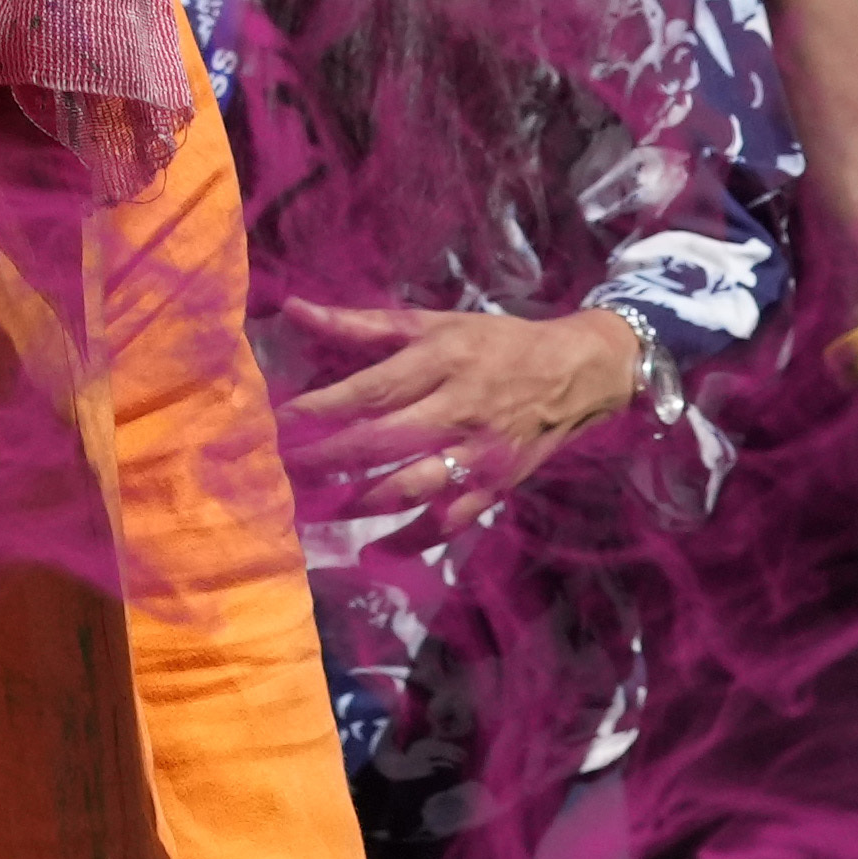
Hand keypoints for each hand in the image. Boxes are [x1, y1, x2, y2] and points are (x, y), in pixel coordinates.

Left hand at [273, 296, 648, 528]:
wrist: (577, 373)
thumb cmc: (494, 343)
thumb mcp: (433, 324)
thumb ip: (361, 324)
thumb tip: (295, 310)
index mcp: (442, 361)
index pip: (372, 389)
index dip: (323, 407)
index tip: (280, 422)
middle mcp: (459, 409)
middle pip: (383, 441)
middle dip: (328, 460)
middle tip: (282, 471)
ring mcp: (479, 454)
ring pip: (412, 487)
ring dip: (359, 503)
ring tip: (313, 511)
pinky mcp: (495, 488)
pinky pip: (448, 522)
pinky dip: (411, 541)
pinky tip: (373, 549)